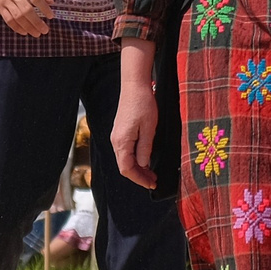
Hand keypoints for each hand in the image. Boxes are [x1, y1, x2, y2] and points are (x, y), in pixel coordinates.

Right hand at [0, 0, 52, 37]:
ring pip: (17, 17)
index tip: (51, 16)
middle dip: (37, 22)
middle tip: (45, 30)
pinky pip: (7, 19)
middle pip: (27, 10)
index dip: (44, 9)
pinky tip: (25, 32)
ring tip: (37, 33)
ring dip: (28, 27)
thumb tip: (51, 2)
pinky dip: (16, 27)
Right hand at [111, 42, 158, 189]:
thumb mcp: (149, 128)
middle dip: (139, 176)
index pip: (127, 169)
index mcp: (121, 142)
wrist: (134, 86)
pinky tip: (145, 159)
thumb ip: (145, 149)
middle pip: (124, 166)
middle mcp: (116, 141)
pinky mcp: (120, 132)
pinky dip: (135, 159)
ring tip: (151, 173)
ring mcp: (117, 136)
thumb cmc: (143, 104)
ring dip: (137, 168)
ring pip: (125, 159)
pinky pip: (126, 151)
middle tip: (154, 181)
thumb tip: (143, 165)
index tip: (152, 184)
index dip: (139, 179)